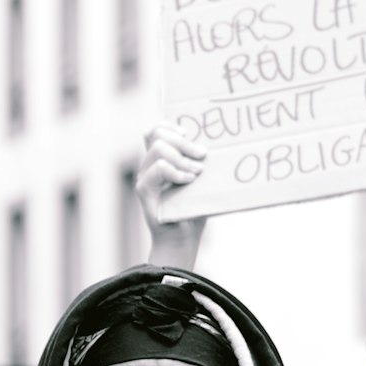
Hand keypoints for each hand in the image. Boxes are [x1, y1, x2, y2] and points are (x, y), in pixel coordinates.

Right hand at [137, 124, 206, 270]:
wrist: (182, 239)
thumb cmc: (193, 211)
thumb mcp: (200, 182)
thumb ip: (200, 163)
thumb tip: (222, 146)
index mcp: (160, 160)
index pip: (155, 131)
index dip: (169, 125)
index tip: (188, 133)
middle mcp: (149, 166)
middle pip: (158, 135)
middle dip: (184, 142)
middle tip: (203, 154)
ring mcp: (145, 177)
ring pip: (159, 149)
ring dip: (182, 158)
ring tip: (197, 172)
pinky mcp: (144, 189)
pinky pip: (159, 168)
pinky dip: (177, 172)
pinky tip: (189, 181)